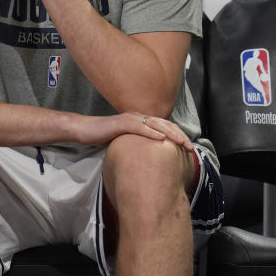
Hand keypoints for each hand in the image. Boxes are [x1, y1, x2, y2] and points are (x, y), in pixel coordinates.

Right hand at [72, 112, 195, 151]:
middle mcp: (138, 117)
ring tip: (182, 142)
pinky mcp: (121, 123)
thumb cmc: (103, 136)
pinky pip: (139, 127)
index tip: (188, 147)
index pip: (164, 126)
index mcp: (140, 121)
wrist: (85, 130)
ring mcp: (130, 119)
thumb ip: (137, 144)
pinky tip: (161, 138)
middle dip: (179, 135)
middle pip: (164, 124)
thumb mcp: (125, 141)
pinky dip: (152, 132)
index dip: (177, 135)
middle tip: (191, 146)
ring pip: (155, 124)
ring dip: (171, 133)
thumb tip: (148, 157)